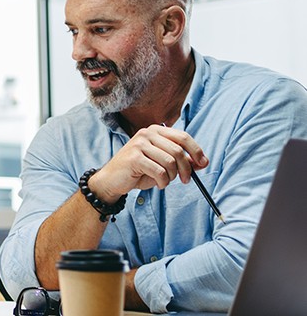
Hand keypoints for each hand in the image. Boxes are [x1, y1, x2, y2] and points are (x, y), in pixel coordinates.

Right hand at [89, 124, 207, 202]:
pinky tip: (159, 184)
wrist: (113, 180)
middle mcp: (147, 133)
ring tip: (166, 181)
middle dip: (186, 168)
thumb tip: (203, 162)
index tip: (203, 163)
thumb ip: (182, 161)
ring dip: (172, 176)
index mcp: (155, 131)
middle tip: (186, 180)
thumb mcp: (163, 165)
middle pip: (178, 150)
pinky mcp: (134, 158)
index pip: (183, 137)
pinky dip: (163, 182)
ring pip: (169, 162)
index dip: (196, 150)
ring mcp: (139, 144)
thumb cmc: (139, 171)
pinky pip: (159, 171)